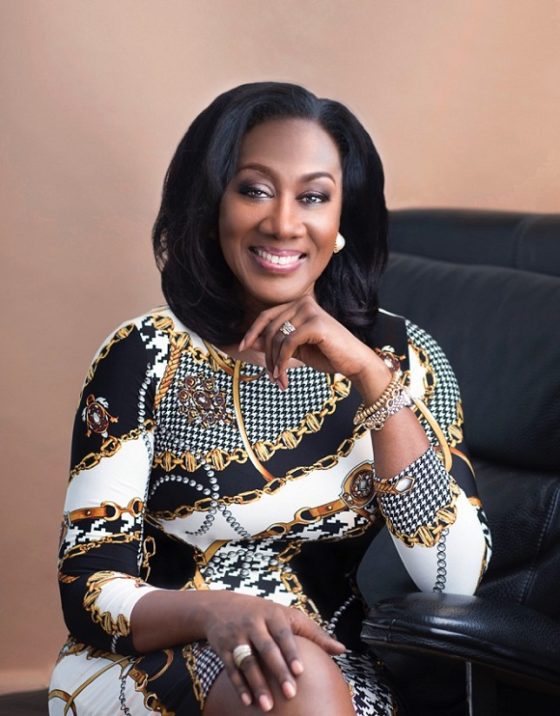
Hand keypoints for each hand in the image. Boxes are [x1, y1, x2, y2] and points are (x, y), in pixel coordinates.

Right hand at [202, 592, 344, 711]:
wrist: (221, 607)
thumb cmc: (263, 613)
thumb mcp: (287, 616)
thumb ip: (314, 633)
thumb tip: (342, 649)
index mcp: (272, 614)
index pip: (283, 633)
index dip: (291, 651)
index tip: (300, 671)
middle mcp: (253, 623)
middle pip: (266, 649)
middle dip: (278, 671)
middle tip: (290, 693)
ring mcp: (236, 636)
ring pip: (247, 661)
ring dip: (257, 684)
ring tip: (268, 706)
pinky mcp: (222, 648)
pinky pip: (231, 668)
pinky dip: (239, 686)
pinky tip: (248, 702)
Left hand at [239, 295, 388, 391]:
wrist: (354, 363)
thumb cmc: (328, 355)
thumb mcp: (296, 349)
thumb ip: (277, 342)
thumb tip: (252, 341)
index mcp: (299, 304)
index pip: (267, 315)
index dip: (252, 331)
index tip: (243, 347)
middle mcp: (304, 302)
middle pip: (270, 328)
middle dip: (268, 355)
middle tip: (271, 376)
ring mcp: (310, 311)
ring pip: (278, 337)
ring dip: (275, 363)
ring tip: (279, 380)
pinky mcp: (315, 324)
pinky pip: (288, 343)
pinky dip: (282, 362)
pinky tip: (283, 376)